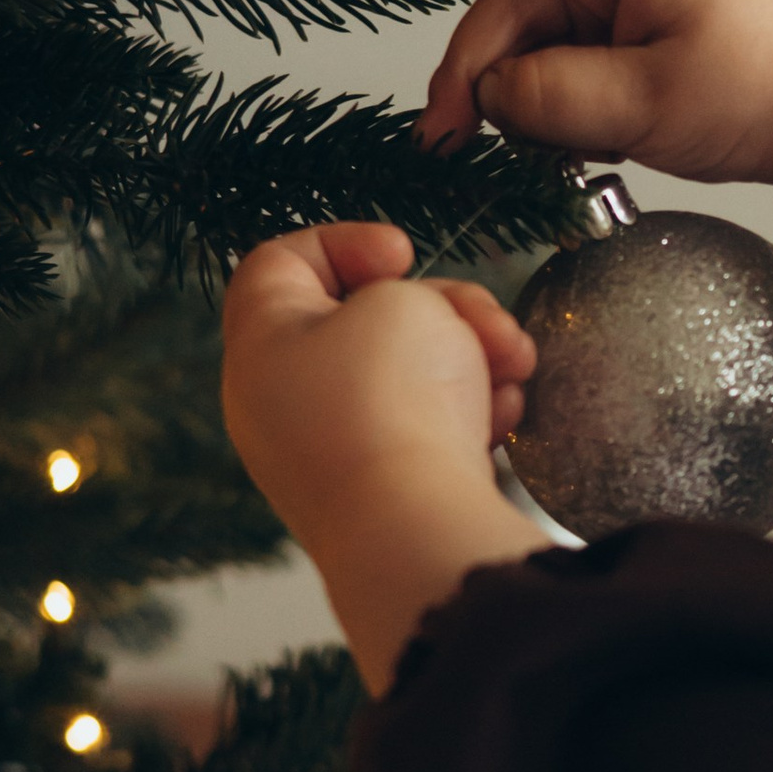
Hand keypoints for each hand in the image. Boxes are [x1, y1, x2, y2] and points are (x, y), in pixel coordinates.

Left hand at [222, 225, 546, 687]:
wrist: (415, 530)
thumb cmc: (391, 402)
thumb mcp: (399, 301)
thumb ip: (401, 294)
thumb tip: (420, 332)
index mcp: (260, 346)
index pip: (278, 262)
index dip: (346, 240)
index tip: (404, 255)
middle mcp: (281, 404)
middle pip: (361, 321)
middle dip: (441, 307)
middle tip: (483, 318)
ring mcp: (328, 456)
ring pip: (406, 376)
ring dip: (471, 356)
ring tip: (512, 365)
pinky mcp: (377, 497)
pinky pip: (424, 432)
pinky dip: (467, 414)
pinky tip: (502, 416)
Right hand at [403, 0, 772, 183]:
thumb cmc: (767, 92)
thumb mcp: (649, 106)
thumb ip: (552, 97)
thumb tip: (487, 93)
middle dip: (482, 67)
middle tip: (449, 140)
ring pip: (539, 34)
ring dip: (525, 95)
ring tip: (541, 156)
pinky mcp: (636, 26)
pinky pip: (569, 54)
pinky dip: (560, 100)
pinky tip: (577, 145)